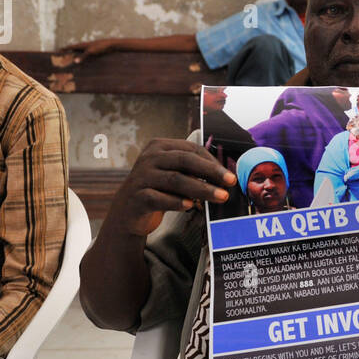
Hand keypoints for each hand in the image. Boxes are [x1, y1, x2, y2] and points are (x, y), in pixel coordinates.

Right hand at [62, 38, 118, 62]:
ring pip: (79, 53)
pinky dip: (81, 59)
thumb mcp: (91, 52)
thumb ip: (83, 57)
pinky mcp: (93, 52)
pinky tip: (81, 64)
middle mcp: (84, 47)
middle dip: (67, 54)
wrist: (110, 45)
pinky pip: (84, 56)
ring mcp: (88, 49)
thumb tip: (75, 62)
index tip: (56, 52)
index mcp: (81, 45)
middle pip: (73, 50)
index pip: (70, 47)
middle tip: (61, 59)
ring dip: (74, 57)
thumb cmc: (100, 47)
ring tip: (69, 62)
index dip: (63, 49)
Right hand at [107, 138, 233, 236]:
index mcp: (160, 146)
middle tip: (230, 182)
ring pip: (175, 180)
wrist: (128, 211)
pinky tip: (190, 206)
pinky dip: (175, 202)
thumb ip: (193, 172)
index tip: (229, 175)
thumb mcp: (173, 175)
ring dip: (201, 189)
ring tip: (220, 196)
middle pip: (185, 161)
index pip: (191, 150)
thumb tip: (224, 178)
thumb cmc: (157, 190)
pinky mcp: (137, 197)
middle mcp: (149, 158)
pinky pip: (159, 198)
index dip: (212, 162)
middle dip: (211, 172)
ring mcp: (142, 177)